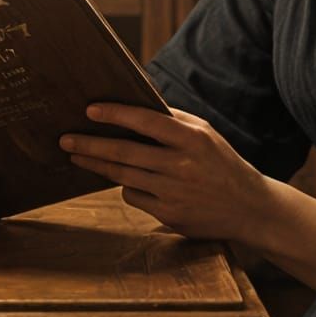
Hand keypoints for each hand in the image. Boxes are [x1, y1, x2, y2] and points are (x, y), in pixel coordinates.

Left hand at [59, 103, 272, 244]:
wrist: (249, 207)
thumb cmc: (221, 163)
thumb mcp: (205, 134)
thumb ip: (173, 120)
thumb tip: (136, 102)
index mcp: (193, 138)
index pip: (147, 120)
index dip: (116, 114)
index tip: (90, 110)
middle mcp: (182, 165)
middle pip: (126, 152)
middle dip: (91, 145)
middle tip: (65, 138)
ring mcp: (174, 192)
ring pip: (124, 176)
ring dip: (97, 165)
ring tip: (77, 155)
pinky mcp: (170, 214)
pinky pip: (135, 196)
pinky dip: (125, 185)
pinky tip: (121, 179)